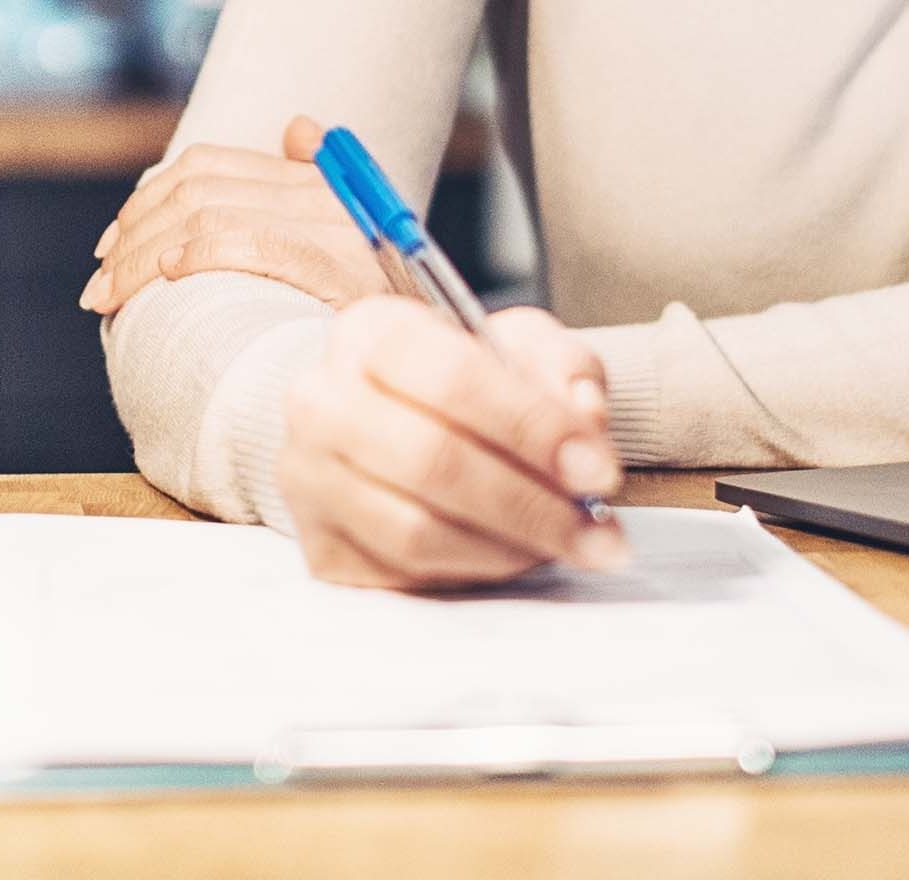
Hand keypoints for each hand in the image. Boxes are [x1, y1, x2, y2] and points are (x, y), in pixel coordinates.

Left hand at [80, 115, 389, 315]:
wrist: (420, 367)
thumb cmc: (371, 320)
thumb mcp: (345, 249)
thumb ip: (310, 190)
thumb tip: (296, 126)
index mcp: (319, 183)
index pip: (210, 165)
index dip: (149, 198)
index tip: (113, 242)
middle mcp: (324, 195)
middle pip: (198, 189)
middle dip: (132, 233)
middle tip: (99, 280)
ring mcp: (331, 227)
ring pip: (207, 215)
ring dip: (141, 256)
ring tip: (110, 295)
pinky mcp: (333, 266)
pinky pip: (250, 242)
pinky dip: (197, 255)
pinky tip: (166, 278)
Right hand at [278, 295, 626, 589]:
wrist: (379, 422)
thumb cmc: (460, 385)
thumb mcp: (518, 349)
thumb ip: (563, 369)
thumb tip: (586, 418)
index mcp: (372, 332)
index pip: (453, 378)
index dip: (534, 429)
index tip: (599, 471)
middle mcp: (322, 401)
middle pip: (433, 462)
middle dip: (532, 506)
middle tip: (598, 534)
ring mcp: (309, 478)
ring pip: (418, 531)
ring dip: (510, 548)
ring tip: (566, 546)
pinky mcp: (318, 546)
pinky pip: (405, 575)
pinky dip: (475, 572)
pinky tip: (513, 554)